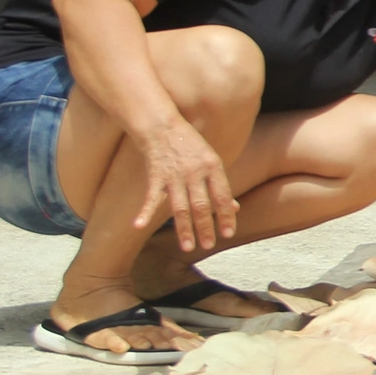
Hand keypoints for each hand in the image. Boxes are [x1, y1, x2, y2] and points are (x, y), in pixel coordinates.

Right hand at [131, 117, 236, 254]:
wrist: (163, 127)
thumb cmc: (191, 146)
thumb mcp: (212, 161)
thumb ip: (220, 186)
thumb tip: (236, 208)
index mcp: (213, 167)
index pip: (223, 196)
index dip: (226, 216)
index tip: (228, 234)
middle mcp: (195, 172)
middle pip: (202, 205)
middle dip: (206, 227)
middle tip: (209, 245)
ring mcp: (174, 175)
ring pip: (180, 207)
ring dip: (184, 229)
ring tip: (189, 247)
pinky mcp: (156, 176)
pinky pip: (150, 198)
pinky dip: (144, 212)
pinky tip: (139, 226)